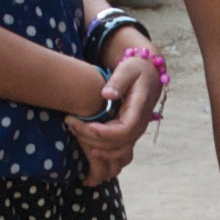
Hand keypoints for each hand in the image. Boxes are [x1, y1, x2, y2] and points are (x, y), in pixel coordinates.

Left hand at [63, 55, 159, 185]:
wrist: (149, 73)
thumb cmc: (137, 68)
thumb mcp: (128, 68)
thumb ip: (118, 81)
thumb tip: (107, 95)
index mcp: (139, 110)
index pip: (124, 131)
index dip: (103, 133)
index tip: (84, 124)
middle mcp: (139, 125)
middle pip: (117, 144)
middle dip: (91, 137)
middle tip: (70, 122)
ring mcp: (135, 131)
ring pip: (117, 151)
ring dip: (94, 146)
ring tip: (74, 130)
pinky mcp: (128, 133)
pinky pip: (117, 149)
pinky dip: (101, 149)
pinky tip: (84, 139)